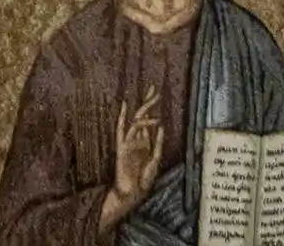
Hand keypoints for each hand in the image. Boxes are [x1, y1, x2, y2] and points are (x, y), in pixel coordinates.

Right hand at [98, 89, 163, 234]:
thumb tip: (161, 125)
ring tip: (152, 102)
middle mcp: (137, 139)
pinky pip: (122, 130)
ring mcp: (129, 142)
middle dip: (148, 103)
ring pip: (136, 121)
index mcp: (145, 142)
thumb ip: (158, 143)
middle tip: (154, 89)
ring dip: (144, 111)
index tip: (156, 94)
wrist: (133, 193)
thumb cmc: (144, 179)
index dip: (152, 108)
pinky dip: (123, 118)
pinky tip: (126, 107)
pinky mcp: (122, 147)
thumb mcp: (156, 160)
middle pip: (142, 116)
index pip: (149, 120)